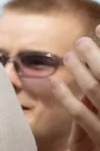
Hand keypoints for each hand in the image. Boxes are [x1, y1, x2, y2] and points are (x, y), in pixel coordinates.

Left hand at [67, 33, 99, 150]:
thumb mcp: (99, 123)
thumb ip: (94, 101)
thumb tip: (87, 72)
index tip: (99, 28)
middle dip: (97, 55)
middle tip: (82, 40)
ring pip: (99, 91)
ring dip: (82, 71)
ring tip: (68, 55)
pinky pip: (83, 116)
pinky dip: (68, 98)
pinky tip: (56, 84)